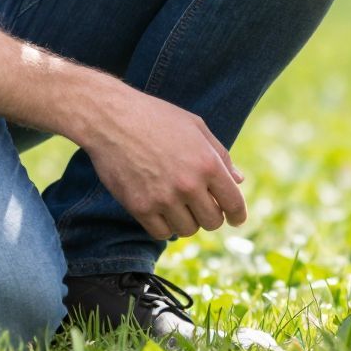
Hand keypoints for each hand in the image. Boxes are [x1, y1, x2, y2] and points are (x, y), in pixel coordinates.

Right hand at [82, 88, 246, 240]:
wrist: (110, 118)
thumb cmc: (156, 117)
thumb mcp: (195, 126)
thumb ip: (220, 154)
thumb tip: (239, 180)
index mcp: (207, 163)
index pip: (233, 203)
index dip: (238, 215)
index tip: (235, 219)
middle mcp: (188, 184)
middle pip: (212, 221)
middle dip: (210, 215)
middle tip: (199, 204)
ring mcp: (163, 198)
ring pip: (188, 229)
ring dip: (186, 220)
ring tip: (177, 203)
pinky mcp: (140, 207)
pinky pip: (162, 233)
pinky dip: (164, 225)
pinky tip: (160, 209)